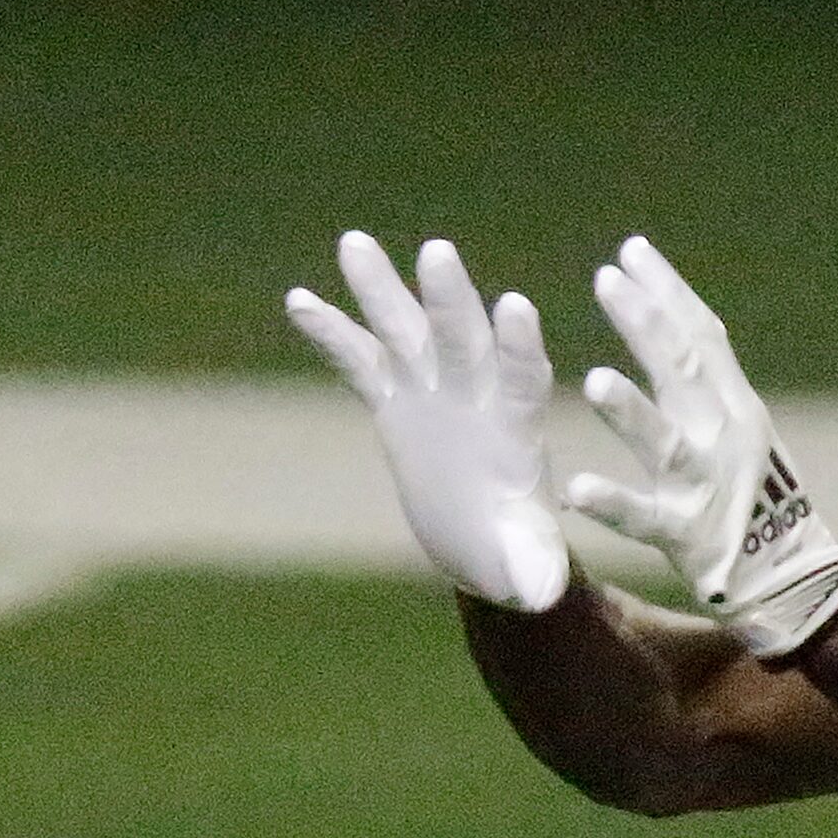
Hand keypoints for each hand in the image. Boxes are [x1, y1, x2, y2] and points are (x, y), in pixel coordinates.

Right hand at [286, 231, 568, 611]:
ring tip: (354, 243)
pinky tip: (298, 299)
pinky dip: (333, 332)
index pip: (521, 380)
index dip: (517, 347)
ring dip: (381, 289)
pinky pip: (362, 361)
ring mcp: (432, 392)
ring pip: (406, 332)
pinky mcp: (396, 402)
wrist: (484, 543)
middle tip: (437, 251)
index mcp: (516, 431)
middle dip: (448, 299)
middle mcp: (475, 396)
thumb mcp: (528, 566)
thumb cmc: (517, 555)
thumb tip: (539, 594)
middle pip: (461, 338)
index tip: (515, 307)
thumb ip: (533, 569)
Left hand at [562, 236, 837, 657]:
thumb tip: (672, 310)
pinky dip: (612, 504)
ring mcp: (706, 487)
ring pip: (665, 444)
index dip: (668, 292)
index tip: (632, 250)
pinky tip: (574, 490)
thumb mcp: (741, 425)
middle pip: (684, 373)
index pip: (703, 336)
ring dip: (632, 412)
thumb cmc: (755, 494)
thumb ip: (707, 376)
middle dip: (646, 325)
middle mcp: (725, 436)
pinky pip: (643, 520)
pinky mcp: (686, 537)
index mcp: (737, 404)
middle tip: (607, 281)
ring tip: (594, 380)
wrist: (791, 578)